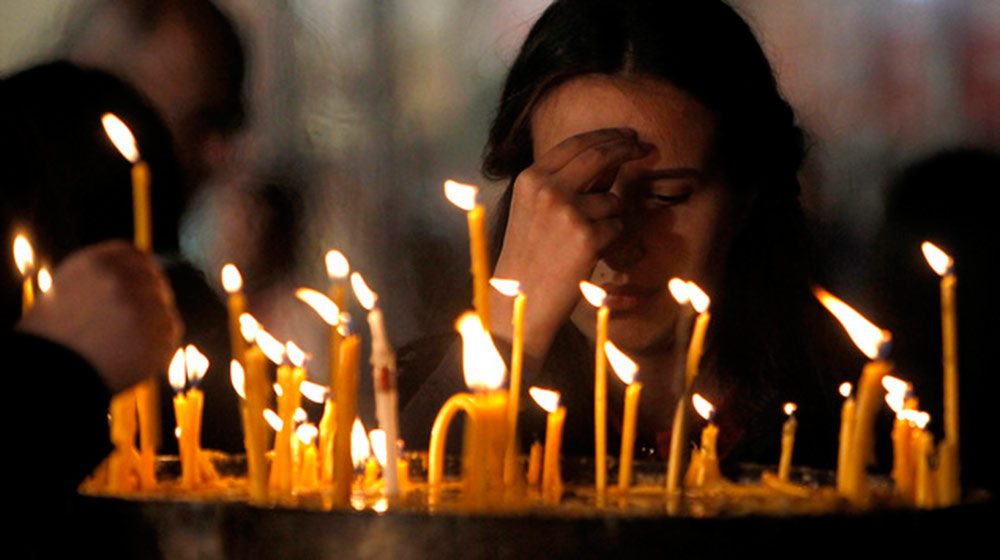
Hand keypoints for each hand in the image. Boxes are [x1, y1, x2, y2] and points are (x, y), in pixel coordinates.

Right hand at [18, 241, 182, 392]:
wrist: (51, 374)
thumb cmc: (54, 338)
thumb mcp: (68, 289)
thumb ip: (104, 276)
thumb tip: (140, 272)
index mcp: (96, 262)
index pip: (136, 256)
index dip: (141, 272)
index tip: (142, 285)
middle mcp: (122, 278)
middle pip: (155, 281)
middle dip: (149, 300)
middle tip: (130, 324)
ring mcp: (144, 304)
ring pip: (164, 308)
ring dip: (152, 324)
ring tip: (122, 343)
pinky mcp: (161, 331)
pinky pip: (170, 333)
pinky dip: (157, 345)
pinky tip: (131, 355)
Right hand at [491, 128, 648, 363]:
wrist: (519, 300)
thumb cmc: (529, 256)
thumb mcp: (535, 210)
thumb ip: (568, 183)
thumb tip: (611, 159)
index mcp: (530, 178)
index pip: (576, 143)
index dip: (606, 136)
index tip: (626, 136)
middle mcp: (547, 188)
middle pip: (599, 155)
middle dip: (626, 148)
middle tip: (644, 148)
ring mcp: (568, 211)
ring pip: (613, 199)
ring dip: (611, 217)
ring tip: (584, 242)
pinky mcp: (587, 237)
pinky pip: (618, 228)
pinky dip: (611, 242)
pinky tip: (586, 258)